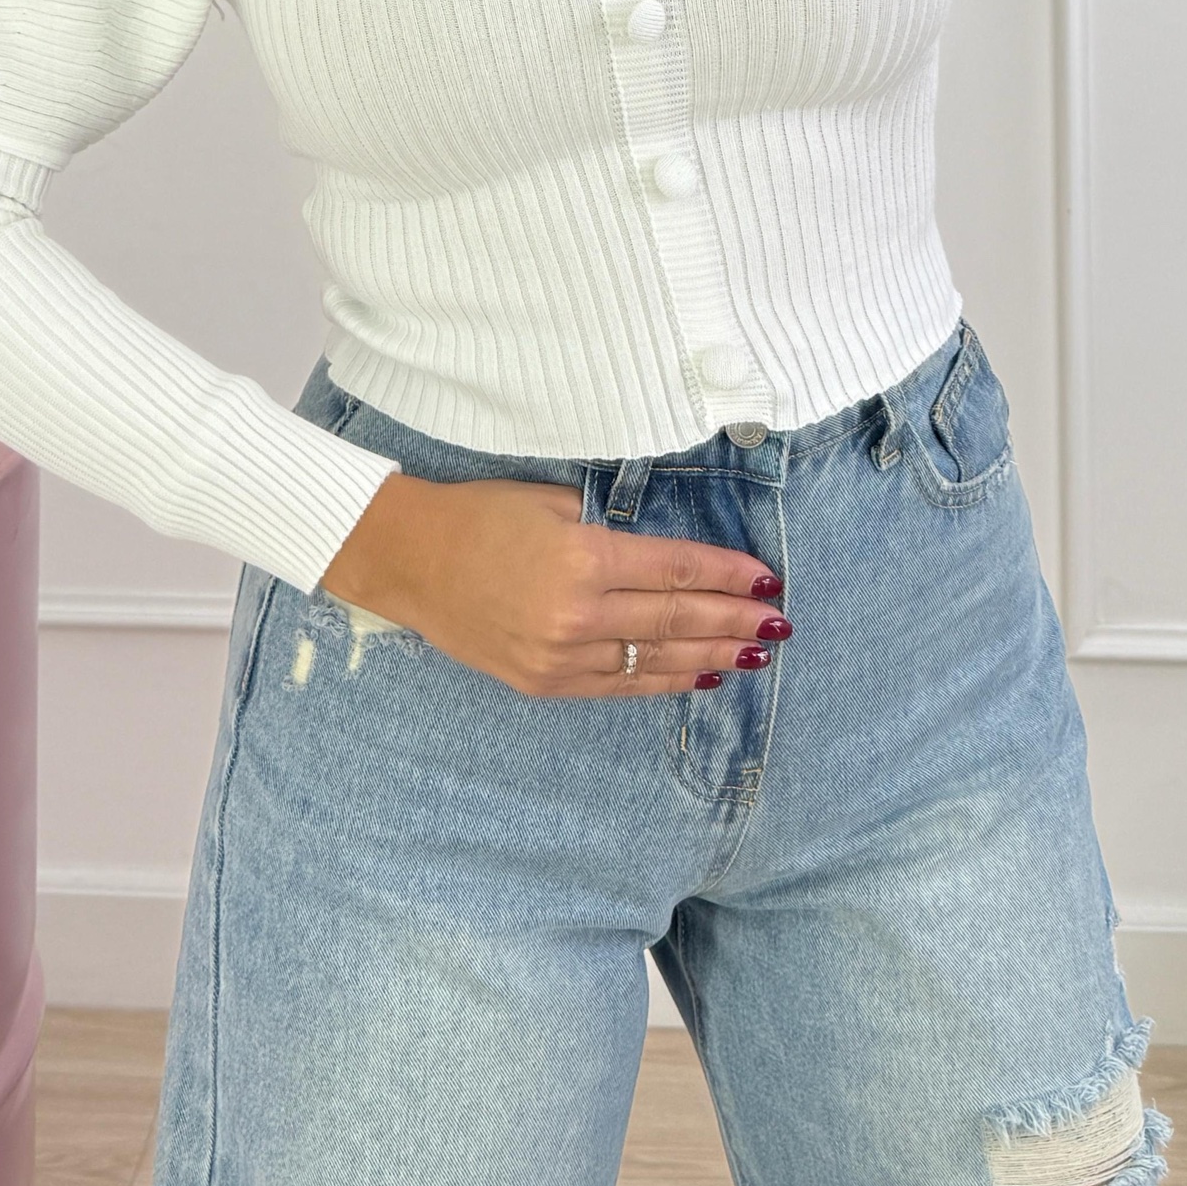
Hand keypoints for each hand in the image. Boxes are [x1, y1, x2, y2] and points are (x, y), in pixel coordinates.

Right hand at [318, 468, 790, 697]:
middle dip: (733, 620)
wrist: (408, 560)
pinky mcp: (544, 682)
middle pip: (675, 618)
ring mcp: (561, 654)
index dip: (725, 575)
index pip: (675, 570)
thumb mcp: (549, 501)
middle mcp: (578, 612)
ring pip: (656, 657)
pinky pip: (619, 684)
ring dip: (711, 654)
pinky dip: (664, 679)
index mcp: (582, 556)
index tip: (765, 580)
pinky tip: (700, 674)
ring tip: (755, 653)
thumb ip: (605, 531)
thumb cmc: (479, 515)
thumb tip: (659, 558)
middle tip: (778, 625)